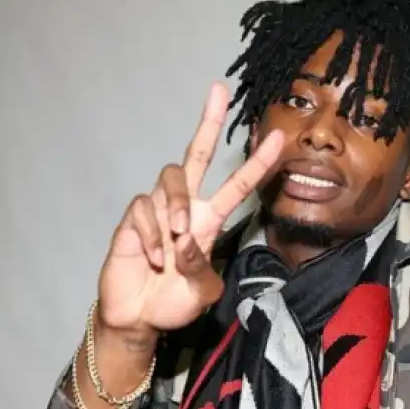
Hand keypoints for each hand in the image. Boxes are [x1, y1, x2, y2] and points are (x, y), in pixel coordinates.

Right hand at [96, 82, 282, 342]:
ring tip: (176, 243)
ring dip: (176, 208)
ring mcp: (156, 210)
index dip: (258, 164)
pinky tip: (154, 259)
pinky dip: (152, 236)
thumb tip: (189, 243)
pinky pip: (143, 209)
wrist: (137, 318)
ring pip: (171, 179)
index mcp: (209, 222)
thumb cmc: (173, 303)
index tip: (278, 137)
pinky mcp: (131, 220)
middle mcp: (185, 208)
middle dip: (208, 122)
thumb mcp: (202, 294)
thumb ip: (203, 272)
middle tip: (220, 90)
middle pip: (196, 154)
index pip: (238, 185)